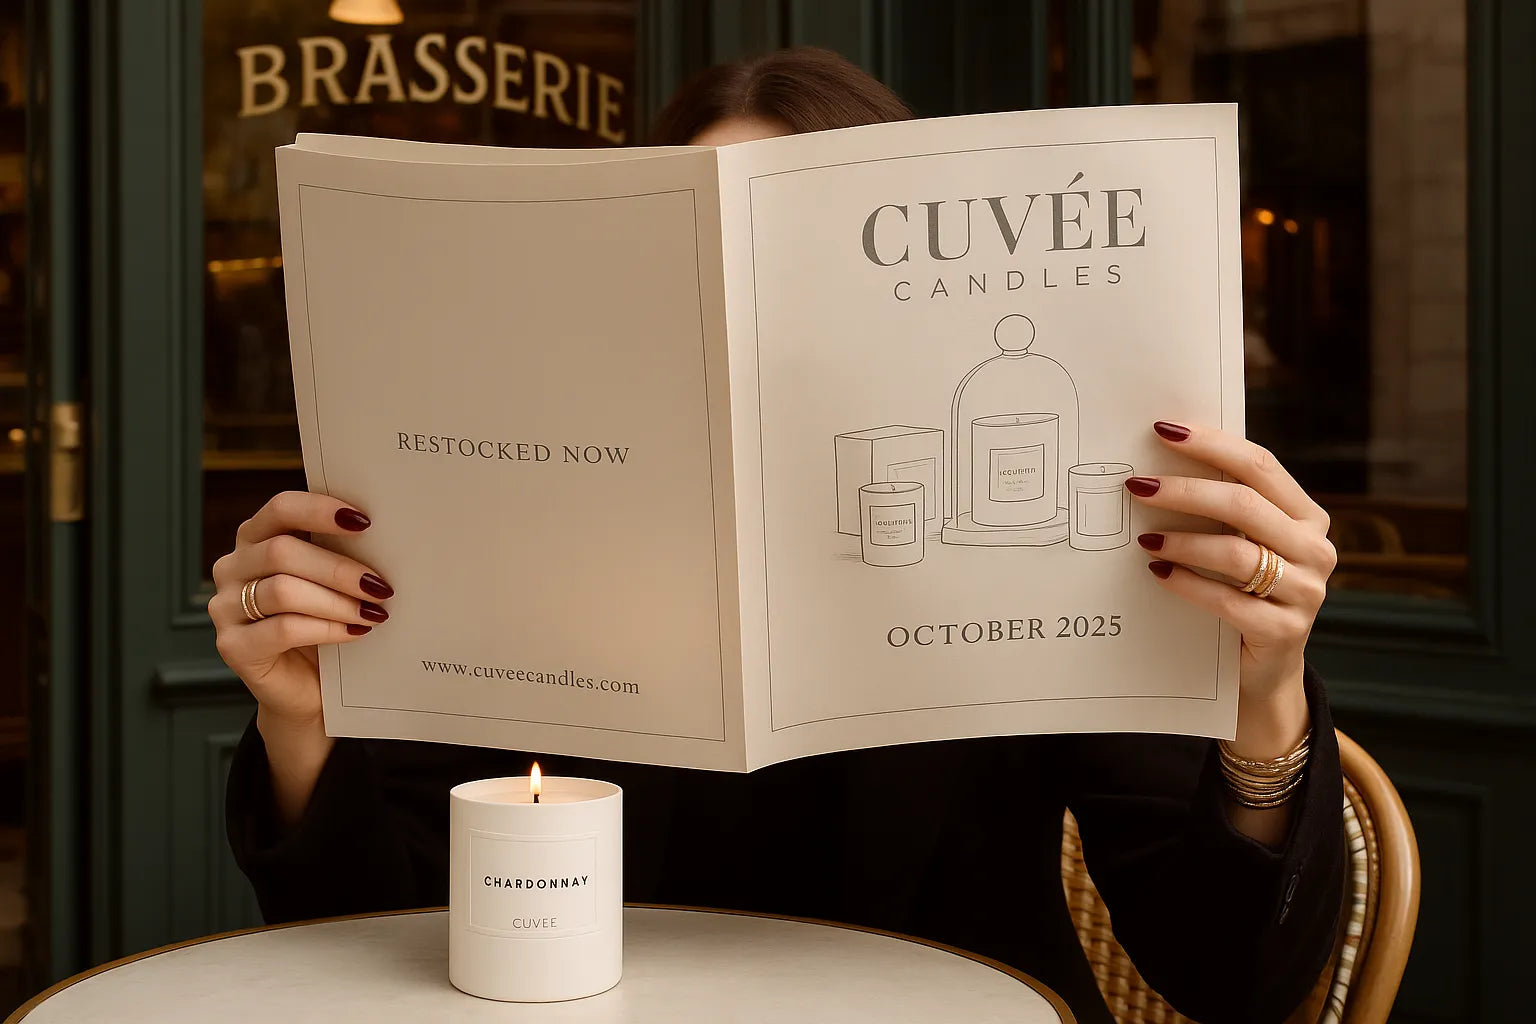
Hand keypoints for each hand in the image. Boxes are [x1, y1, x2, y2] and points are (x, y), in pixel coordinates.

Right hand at [209, 491, 393, 823]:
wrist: (307, 688)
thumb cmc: (323, 624)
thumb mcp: (330, 582)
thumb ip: (339, 553)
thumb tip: (384, 535)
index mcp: (255, 538)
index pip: (281, 509)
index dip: (320, 510)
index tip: (364, 521)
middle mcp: (233, 568)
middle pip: (282, 551)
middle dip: (339, 568)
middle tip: (380, 585)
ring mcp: (226, 608)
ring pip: (283, 590)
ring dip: (336, 601)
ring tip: (372, 612)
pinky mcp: (233, 646)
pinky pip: (282, 629)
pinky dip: (326, 629)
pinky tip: (354, 632)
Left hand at [1125, 422, 1336, 705]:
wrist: (1262, 668)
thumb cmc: (1243, 592)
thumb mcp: (1241, 543)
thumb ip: (1221, 509)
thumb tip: (1160, 461)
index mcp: (1306, 516)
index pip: (1259, 466)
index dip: (1211, 445)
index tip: (1163, 430)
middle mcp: (1315, 549)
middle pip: (1244, 504)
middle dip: (1184, 491)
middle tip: (1137, 486)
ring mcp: (1306, 592)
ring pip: (1236, 553)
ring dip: (1182, 540)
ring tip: (1144, 537)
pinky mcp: (1285, 631)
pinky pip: (1229, 601)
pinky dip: (1188, 584)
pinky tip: (1159, 574)